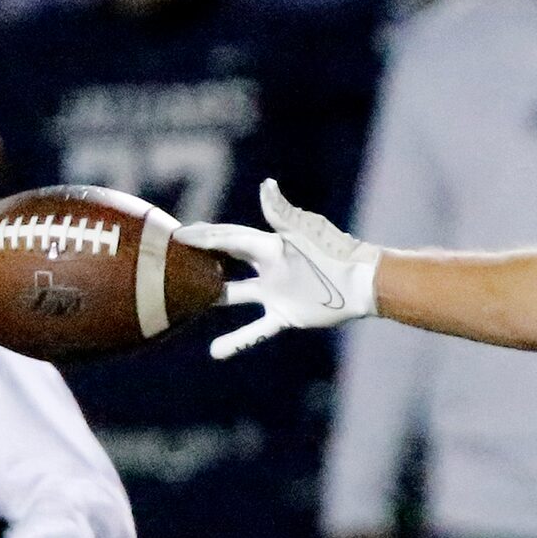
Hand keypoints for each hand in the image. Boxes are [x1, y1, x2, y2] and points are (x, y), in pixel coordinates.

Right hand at [180, 179, 381, 360]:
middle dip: (202, 258)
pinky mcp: (286, 314)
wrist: (362, 283)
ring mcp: (275, 292)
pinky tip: (216, 352)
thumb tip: (266, 185)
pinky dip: (237, 340)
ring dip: (211, 298)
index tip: (178, 235)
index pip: (229, 239)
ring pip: (234, 295)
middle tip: (174, 258)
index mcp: (269, 245)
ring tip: (183, 302)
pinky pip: (256, 329)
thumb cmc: (336, 253)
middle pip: (227, 261)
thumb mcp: (305, 233)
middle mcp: (268, 267)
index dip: (204, 237)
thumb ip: (282, 213)